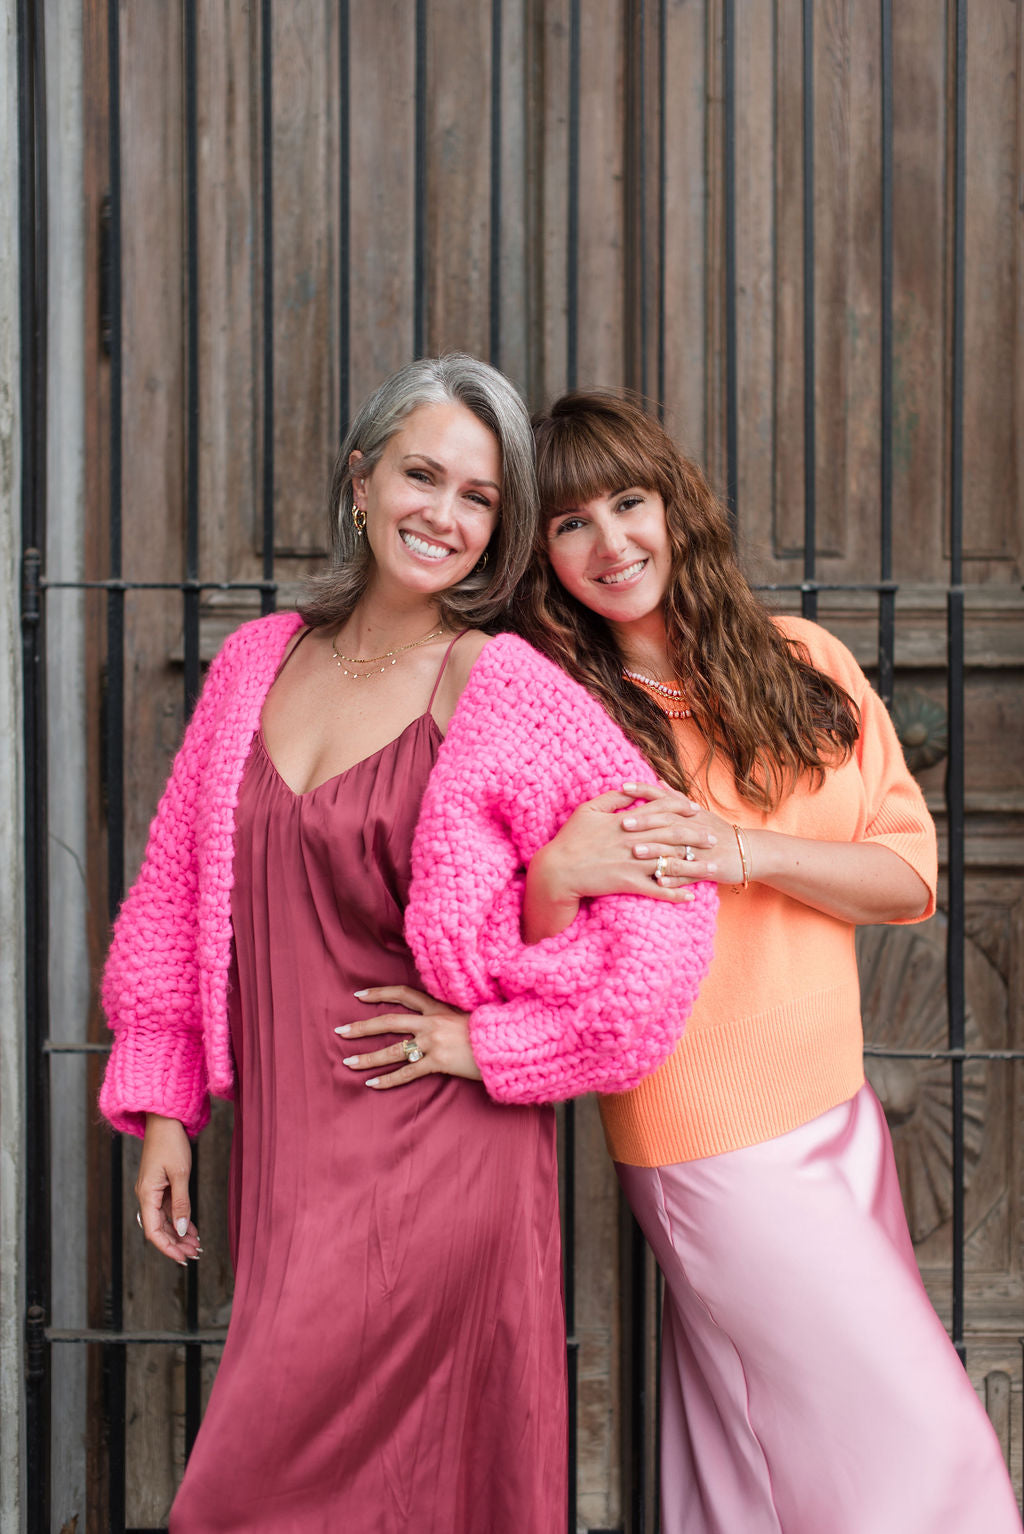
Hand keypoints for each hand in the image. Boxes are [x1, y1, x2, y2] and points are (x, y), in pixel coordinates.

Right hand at [136, 1114, 201, 1264]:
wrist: (164, 1119)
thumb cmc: (171, 1142)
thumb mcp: (180, 1174)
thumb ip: (181, 1203)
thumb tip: (180, 1230)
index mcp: (146, 1194)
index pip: (153, 1231)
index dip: (168, 1247)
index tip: (183, 1259)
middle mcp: (146, 1195)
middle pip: (159, 1228)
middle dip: (176, 1243)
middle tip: (195, 1254)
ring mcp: (152, 1191)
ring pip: (164, 1220)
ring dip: (179, 1233)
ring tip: (196, 1245)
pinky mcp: (159, 1185)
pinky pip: (168, 1208)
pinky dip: (179, 1219)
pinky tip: (191, 1229)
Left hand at [336, 984, 481, 1089]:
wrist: (506, 1043)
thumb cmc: (490, 1031)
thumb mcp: (467, 1016)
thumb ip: (448, 1016)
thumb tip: (438, 1021)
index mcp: (437, 1008)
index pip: (403, 994)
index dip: (380, 993)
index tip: (359, 995)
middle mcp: (430, 1023)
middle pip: (388, 1021)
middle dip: (362, 1027)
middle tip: (341, 1031)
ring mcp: (433, 1042)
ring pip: (392, 1050)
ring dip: (368, 1057)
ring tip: (348, 1062)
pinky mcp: (438, 1062)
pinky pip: (407, 1072)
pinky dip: (388, 1079)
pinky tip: (372, 1084)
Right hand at [531, 787, 719, 901]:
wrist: (556, 872)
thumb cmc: (569, 840)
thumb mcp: (587, 811)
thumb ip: (611, 799)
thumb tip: (629, 788)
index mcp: (624, 821)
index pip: (658, 810)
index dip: (679, 809)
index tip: (695, 810)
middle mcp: (632, 840)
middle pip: (671, 835)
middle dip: (695, 836)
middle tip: (713, 838)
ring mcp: (632, 863)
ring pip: (669, 862)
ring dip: (693, 865)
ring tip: (712, 867)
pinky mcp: (628, 884)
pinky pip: (656, 890)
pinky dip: (674, 893)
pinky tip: (690, 897)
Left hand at [619, 782, 742, 886]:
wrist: (749, 851)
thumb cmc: (718, 831)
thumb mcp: (699, 812)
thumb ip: (675, 798)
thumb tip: (658, 781)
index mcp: (689, 814)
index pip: (663, 799)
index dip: (644, 791)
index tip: (623, 786)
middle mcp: (694, 829)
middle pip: (668, 823)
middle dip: (646, 822)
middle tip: (623, 823)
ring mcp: (701, 850)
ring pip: (676, 848)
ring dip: (656, 850)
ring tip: (635, 852)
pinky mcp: (709, 869)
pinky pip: (689, 875)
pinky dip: (675, 878)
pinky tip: (658, 880)